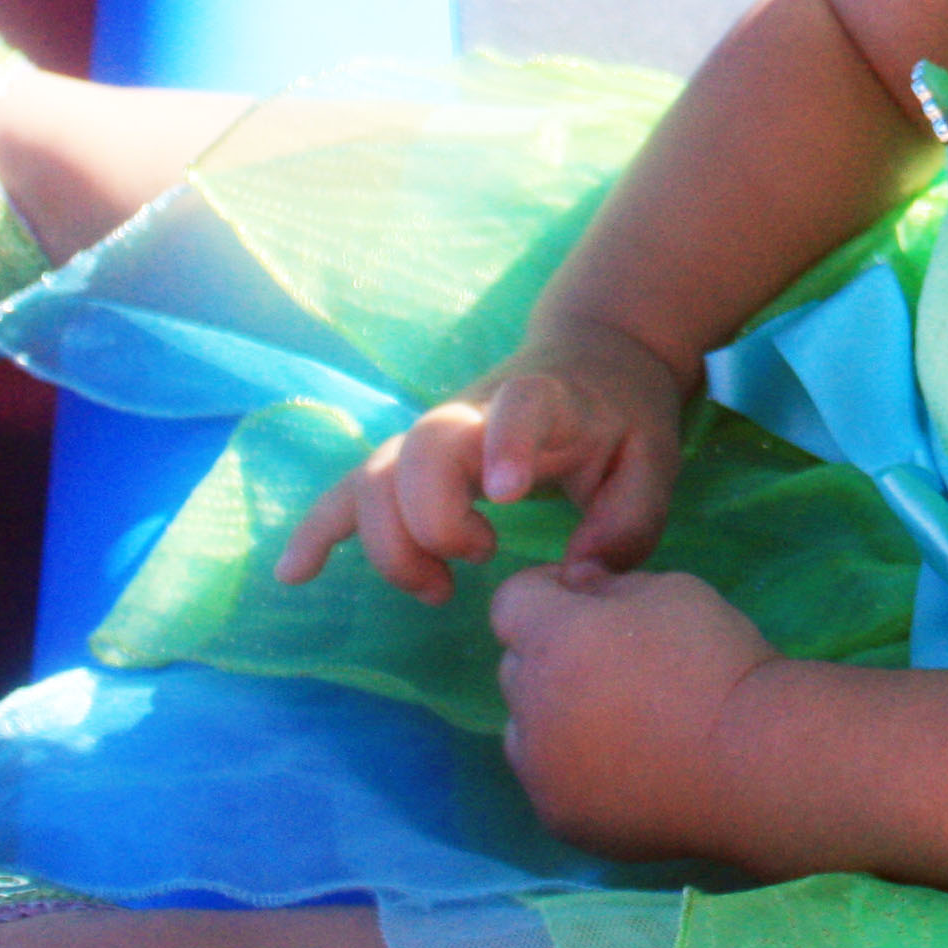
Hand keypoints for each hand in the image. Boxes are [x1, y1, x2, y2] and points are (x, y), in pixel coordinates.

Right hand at [275, 316, 689, 603]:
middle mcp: (475, 412)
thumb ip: (628, 522)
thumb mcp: (654, 461)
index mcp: (546, 401)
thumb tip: (577, 580)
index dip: (507, 440)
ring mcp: (432, 435)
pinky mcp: (408, 462)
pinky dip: (319, 530)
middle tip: (482, 558)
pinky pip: (350, 491)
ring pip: (376, 475)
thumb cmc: (623, 417)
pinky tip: (294, 575)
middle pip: (422, 450)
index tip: (507, 495)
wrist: (592, 357)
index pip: (520, 405)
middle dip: (432, 520)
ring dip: (390, 544)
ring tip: (439, 589)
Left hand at [492, 559, 775, 858]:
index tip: (592, 601)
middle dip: (552, 657)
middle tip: (617, 666)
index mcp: (552, 641)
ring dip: (556, 717)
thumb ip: (609, 583)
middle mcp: (530, 707)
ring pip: (526, 730)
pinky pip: (551, 781)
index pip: (512, 599)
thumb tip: (577, 587)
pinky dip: (577, 770)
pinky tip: (632, 767)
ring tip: (624, 724)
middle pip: (516, 667)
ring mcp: (542, 772)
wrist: (756, 763)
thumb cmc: (719, 664)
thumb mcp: (673, 590)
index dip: (550, 592)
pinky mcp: (562, 819)